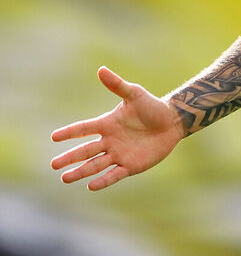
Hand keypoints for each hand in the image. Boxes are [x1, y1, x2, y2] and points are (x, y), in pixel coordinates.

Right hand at [50, 67, 186, 190]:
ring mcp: (119, 154)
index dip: (69, 132)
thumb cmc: (152, 107)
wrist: (172, 122)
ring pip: (95, 165)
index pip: (83, 129)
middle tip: (54, 165)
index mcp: (107, 124)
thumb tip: (101, 69)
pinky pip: (114, 174)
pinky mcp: (131, 165)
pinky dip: (103, 180)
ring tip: (64, 178)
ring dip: (80, 171)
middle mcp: (109, 141)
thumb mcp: (135, 94)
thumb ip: (117, 85)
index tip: (54, 137)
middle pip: (85, 151)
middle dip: (70, 158)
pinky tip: (90, 186)